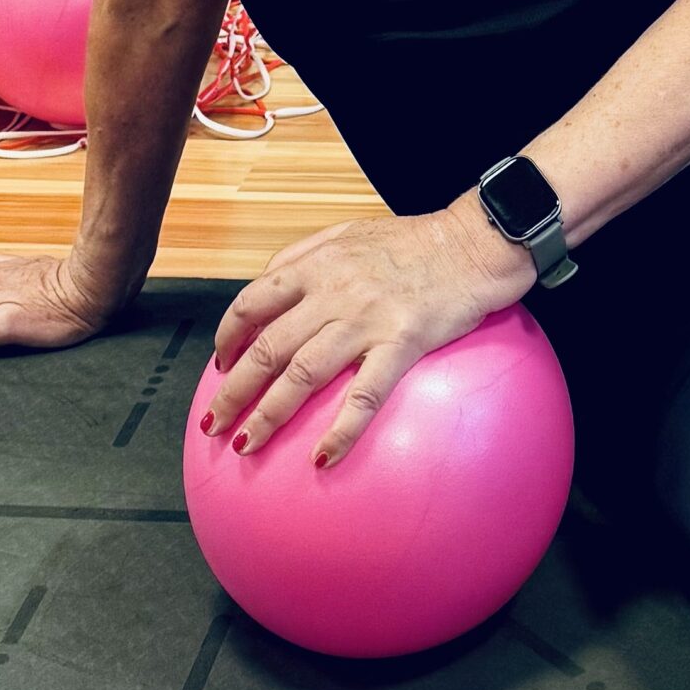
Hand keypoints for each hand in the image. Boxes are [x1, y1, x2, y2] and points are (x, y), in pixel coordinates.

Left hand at [202, 207, 523, 468]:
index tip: (221, 363)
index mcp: (317, 266)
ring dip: (267, 414)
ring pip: (301, 374)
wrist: (475, 242)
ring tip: (246, 444)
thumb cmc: (417, 239)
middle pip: (267, 349)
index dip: (228, 337)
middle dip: (232, 391)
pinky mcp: (402, 343)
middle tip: (214, 423)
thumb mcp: (351, 231)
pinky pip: (364, 395)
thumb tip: (271, 283)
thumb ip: (308, 254)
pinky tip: (322, 457)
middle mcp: (332, 293)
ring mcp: (366, 320)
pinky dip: (341, 430)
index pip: (252, 303)